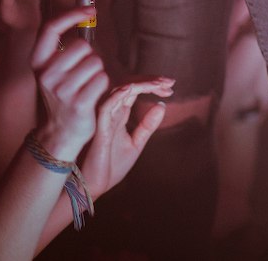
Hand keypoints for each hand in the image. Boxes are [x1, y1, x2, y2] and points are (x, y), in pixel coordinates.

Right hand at [30, 6, 107, 161]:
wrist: (60, 133)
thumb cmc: (62, 95)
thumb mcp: (52, 70)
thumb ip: (62, 47)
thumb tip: (85, 14)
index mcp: (38, 62)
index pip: (51, 27)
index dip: (72, 14)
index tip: (90, 9)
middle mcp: (46, 74)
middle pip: (82, 46)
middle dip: (90, 56)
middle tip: (83, 72)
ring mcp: (62, 89)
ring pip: (95, 62)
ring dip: (98, 72)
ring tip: (86, 85)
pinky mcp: (79, 103)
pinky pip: (102, 79)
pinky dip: (102, 85)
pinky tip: (92, 95)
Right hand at [80, 77, 172, 196]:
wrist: (96, 186)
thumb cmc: (112, 166)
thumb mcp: (136, 143)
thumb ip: (147, 125)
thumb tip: (161, 105)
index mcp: (119, 116)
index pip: (134, 93)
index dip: (150, 86)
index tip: (170, 86)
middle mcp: (111, 114)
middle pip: (128, 89)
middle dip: (148, 82)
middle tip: (168, 81)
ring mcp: (104, 120)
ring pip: (118, 94)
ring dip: (137, 86)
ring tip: (155, 83)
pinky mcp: (99, 129)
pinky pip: (105, 107)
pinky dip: (116, 96)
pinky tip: (129, 89)